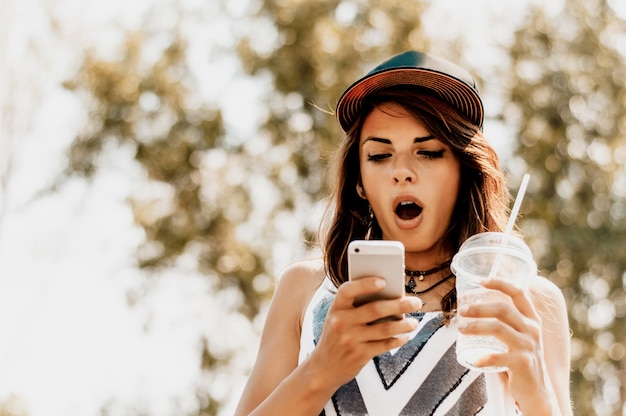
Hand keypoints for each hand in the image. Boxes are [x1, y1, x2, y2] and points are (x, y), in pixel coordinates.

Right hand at [308, 277, 422, 389]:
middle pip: (375, 309)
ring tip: (414, 322)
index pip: (348, 290)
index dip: (365, 284)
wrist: (323, 368)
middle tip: (416, 302)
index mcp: (336, 308)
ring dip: (404, 325)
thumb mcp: (338, 318)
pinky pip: (384, 345)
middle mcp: (341, 322)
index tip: (384, 281)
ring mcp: (350, 339)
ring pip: (384, 328)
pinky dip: (398, 340)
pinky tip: (405, 336)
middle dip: (400, 305)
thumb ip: (356, 307)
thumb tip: (390, 297)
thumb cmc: (336, 336)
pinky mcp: (359, 355)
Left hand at [457, 278, 555, 412]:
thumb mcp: (518, 336)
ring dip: (475, 327)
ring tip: (460, 329)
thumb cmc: (519, 359)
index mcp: (531, 319)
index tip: (481, 281)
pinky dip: (485, 358)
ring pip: (498, 328)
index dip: (501, 284)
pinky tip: (475, 361)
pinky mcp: (523, 363)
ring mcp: (529, 346)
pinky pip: (500, 357)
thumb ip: (503, 323)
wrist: (535, 391)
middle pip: (503, 309)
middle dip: (479, 308)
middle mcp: (532, 330)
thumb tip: (469, 310)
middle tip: (461, 311)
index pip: (519, 293)